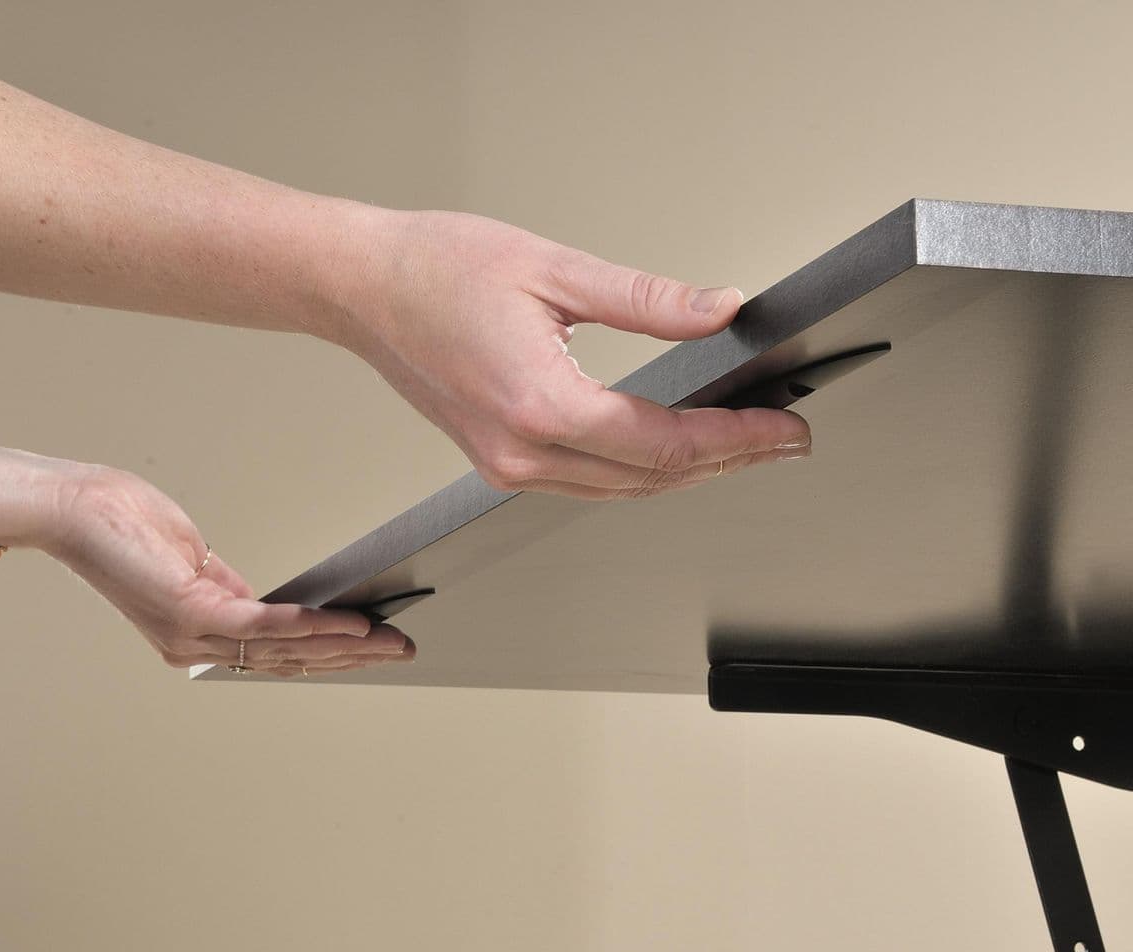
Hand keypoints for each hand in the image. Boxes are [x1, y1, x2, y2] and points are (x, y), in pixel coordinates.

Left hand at [44, 464, 413, 675]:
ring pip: (287, 647)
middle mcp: (195, 645)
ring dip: (347, 645)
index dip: (330, 653)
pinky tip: (349, 623)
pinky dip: (313, 624)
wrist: (74, 509)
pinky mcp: (192, 610)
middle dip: (354, 656)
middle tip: (401, 651)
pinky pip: (266, 624)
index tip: (374, 645)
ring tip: (389, 640)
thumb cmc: (123, 524)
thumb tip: (270, 603)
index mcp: (197, 633)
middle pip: (292, 659)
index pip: (277, 653)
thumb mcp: (193, 559)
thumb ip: (230, 587)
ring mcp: (192, 634)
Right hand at [339, 209, 811, 499]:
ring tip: (741, 445)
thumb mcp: (553, 268)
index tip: (785, 428)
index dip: (735, 438)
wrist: (361, 287)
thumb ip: (647, 300)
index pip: (664, 443)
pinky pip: (586, 482)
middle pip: (649, 478)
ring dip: (685, 472)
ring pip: (620, 489)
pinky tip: (668, 449)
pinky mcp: (497, 460)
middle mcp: (520, 452)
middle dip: (725, 461)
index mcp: (538, 404)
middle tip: (783, 439)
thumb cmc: (435, 268)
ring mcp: (506, 465)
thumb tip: (720, 309)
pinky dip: (638, 470)